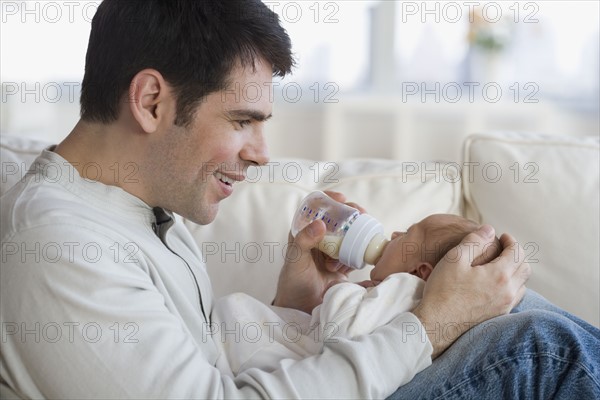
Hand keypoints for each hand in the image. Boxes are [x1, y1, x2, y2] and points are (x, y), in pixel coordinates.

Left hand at [272, 191, 363, 313]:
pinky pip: (354, 253)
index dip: (329, 199)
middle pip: (338, 218)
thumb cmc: (293, 282)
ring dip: (354, 239)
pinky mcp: (342, 263)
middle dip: (351, 215)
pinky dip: (356, 255)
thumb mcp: (296, 261)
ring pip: (349, 235)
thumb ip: (303, 242)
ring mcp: (332, 250)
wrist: (302, 308)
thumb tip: (320, 223)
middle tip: (361, 215)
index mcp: (303, 231)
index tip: (342, 199)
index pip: (317, 208)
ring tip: (344, 256)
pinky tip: (351, 265)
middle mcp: (319, 238)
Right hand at [411, 225, 530, 358]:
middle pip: (525, 269)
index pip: (518, 253)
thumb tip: (489, 229)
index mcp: (500, 275)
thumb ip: (474, 241)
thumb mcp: (454, 258)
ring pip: (522, 285)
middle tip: (503, 248)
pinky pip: (514, 298)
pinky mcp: (498, 316)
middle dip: (517, 255)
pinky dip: (511, 286)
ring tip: (499, 265)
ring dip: (515, 272)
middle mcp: (508, 292)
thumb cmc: (443, 290)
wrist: (436, 323)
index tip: (502, 236)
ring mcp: (504, 306)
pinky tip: (495, 284)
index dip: (511, 241)